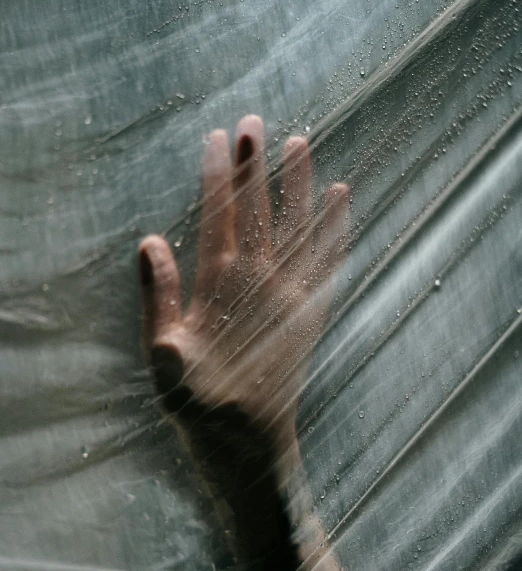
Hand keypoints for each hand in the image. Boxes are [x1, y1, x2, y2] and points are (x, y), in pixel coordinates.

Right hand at [139, 115, 348, 491]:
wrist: (253, 448)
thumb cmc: (201, 407)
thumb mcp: (162, 359)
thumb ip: (158, 300)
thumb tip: (150, 243)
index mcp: (221, 291)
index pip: (218, 220)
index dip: (216, 178)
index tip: (215, 138)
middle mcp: (261, 287)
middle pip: (260, 215)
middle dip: (256, 167)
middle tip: (256, 122)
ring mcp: (291, 300)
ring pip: (298, 231)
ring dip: (299, 187)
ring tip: (303, 145)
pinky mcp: (312, 317)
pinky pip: (329, 265)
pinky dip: (336, 232)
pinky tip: (342, 204)